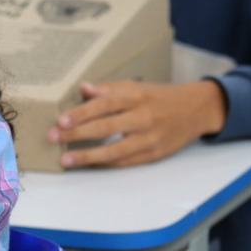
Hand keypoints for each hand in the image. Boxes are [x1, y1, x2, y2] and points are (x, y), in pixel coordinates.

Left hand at [48, 79, 226, 167]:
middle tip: (54, 137)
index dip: (81, 113)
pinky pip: (125, 162)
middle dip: (76, 134)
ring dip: (87, 156)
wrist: (197, 109)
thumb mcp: (136, 86)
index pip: (104, 105)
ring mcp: (149, 138)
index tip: (61, 120)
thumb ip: (108, 89)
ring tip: (66, 160)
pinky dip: (105, 164)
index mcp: (136, 96)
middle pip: (105, 128)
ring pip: (114, 151)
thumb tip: (83, 88)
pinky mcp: (154, 154)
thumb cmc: (160, 96)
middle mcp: (142, 117)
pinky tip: (88, 164)